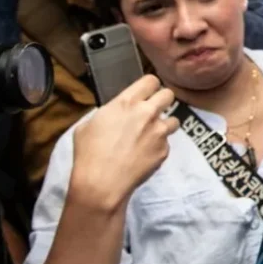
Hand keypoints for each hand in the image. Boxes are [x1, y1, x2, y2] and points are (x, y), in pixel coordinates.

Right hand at [69, 76, 179, 212]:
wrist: (101, 183)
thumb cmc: (89, 154)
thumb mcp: (88, 125)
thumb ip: (108, 113)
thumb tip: (115, 113)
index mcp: (127, 102)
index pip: (151, 80)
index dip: (149, 87)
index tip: (146, 93)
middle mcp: (147, 113)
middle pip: (169, 94)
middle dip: (162, 101)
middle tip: (153, 111)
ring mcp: (159, 132)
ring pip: (174, 120)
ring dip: (164, 125)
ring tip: (150, 135)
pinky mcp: (164, 150)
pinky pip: (166, 143)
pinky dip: (158, 147)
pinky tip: (144, 155)